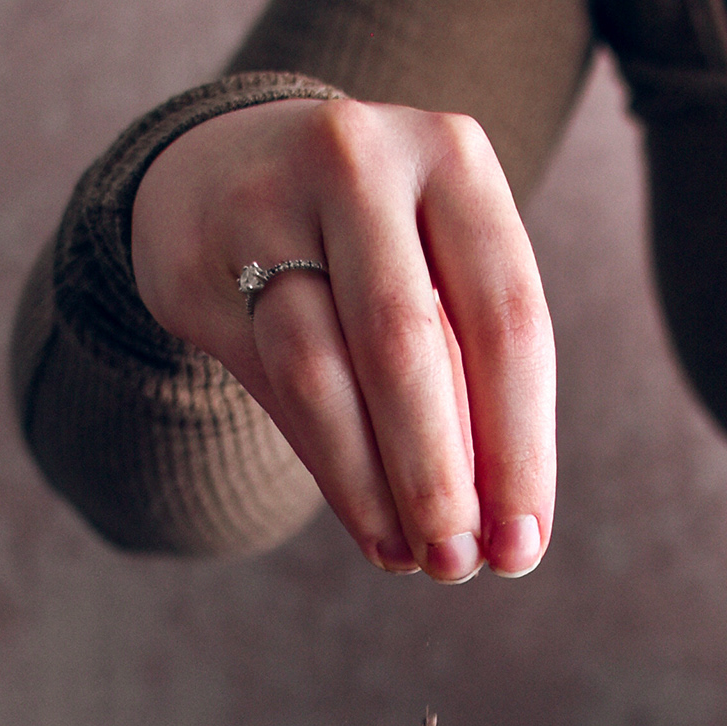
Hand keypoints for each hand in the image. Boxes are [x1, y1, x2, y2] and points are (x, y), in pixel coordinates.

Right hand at [130, 98, 554, 582]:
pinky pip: (271, 385)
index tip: (524, 545)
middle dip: (440, 475)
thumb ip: (477, 381)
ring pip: (323, 371)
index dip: (521, 446)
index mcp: (454, 159)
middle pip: (406, 342)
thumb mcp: (444, 275)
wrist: (229, 173)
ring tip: (412, 558)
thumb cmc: (377, 250)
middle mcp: (361, 160)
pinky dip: (331, 469)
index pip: (506, 316)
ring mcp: (270, 201)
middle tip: (461, 566)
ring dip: (376, 485)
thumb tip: (507, 531)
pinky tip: (370, 525)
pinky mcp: (202, 256)